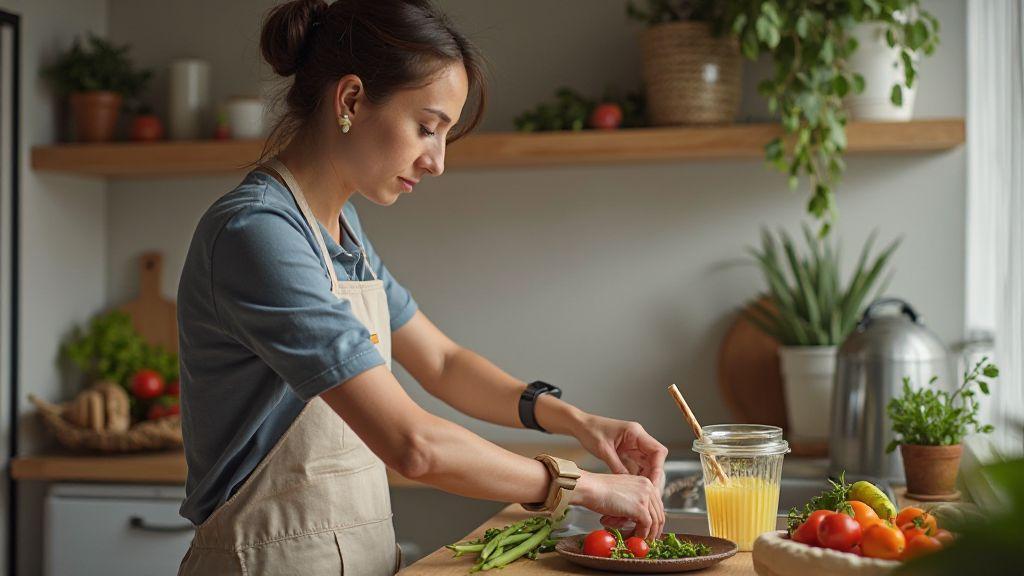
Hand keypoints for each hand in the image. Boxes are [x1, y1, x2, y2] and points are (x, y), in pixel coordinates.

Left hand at [572, 414, 667, 530]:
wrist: (581, 425)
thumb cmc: (590, 432)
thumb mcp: (604, 450)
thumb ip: (617, 466)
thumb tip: (629, 484)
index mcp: (635, 433)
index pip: (658, 451)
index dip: (658, 469)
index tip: (653, 484)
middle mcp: (638, 439)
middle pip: (655, 460)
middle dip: (653, 477)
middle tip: (650, 495)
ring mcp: (634, 446)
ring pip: (648, 465)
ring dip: (647, 480)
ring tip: (643, 496)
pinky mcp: (628, 453)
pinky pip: (638, 467)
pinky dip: (638, 478)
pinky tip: (634, 490)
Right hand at [574, 470, 664, 539]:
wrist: (590, 488)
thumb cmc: (599, 491)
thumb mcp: (622, 492)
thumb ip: (633, 501)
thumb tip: (639, 519)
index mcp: (644, 482)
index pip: (657, 504)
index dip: (655, 519)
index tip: (651, 529)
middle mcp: (648, 487)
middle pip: (659, 513)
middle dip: (655, 529)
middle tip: (649, 539)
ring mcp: (645, 497)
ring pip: (655, 521)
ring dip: (649, 534)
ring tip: (641, 540)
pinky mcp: (640, 508)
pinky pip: (647, 525)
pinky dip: (642, 534)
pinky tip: (636, 537)